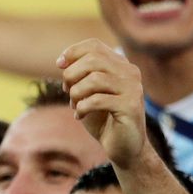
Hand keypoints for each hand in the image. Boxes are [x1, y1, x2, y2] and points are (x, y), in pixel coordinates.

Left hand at [58, 39, 147, 167]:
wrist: (124, 147)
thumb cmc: (103, 119)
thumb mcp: (87, 93)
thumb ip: (79, 76)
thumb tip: (62, 62)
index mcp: (121, 65)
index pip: (94, 46)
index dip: (72, 52)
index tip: (59, 65)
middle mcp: (130, 73)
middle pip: (92, 60)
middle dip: (71, 75)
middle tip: (67, 91)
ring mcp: (133, 89)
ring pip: (94, 79)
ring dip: (76, 93)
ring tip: (75, 105)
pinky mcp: (131, 106)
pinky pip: (97, 100)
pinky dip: (82, 108)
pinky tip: (79, 116)